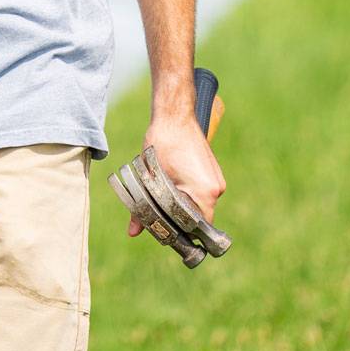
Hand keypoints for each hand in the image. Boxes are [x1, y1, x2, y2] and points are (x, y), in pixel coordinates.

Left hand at [130, 111, 224, 235]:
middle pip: (198, 217)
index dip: (182, 234)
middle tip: (160, 217)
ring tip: (162, 197)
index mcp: (206, 192)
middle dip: (179, 219)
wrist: (175, 115)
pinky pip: (199, 192)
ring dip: (181, 205)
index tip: (166, 234)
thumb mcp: (150, 179)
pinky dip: (185, 193)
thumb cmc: (164, 143)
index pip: (198, 228)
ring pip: (197, 204)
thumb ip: (142, 209)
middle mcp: (217, 188)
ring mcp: (216, 179)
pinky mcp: (211, 172)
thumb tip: (132, 232)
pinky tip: (170, 185)